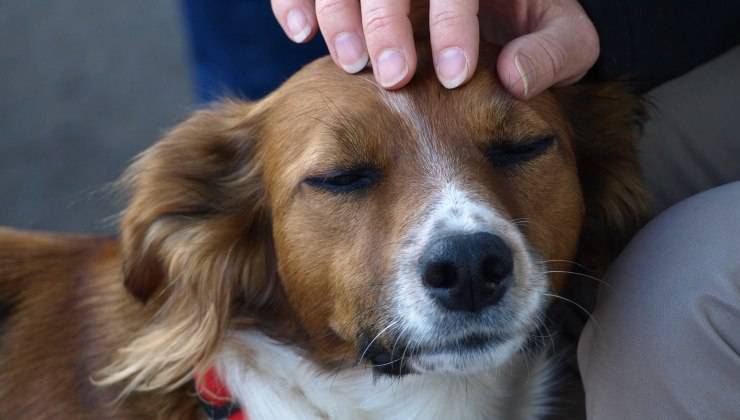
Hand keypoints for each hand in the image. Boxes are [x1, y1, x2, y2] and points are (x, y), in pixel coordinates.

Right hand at [271, 0, 598, 97]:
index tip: (453, 77)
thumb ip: (553, 52)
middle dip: (387, 21)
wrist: (505, 8)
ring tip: (347, 63)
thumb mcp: (567, 37)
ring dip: (339, 12)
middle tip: (391, 76)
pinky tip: (299, 31)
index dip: (454, 24)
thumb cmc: (535, 25)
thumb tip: (513, 77)